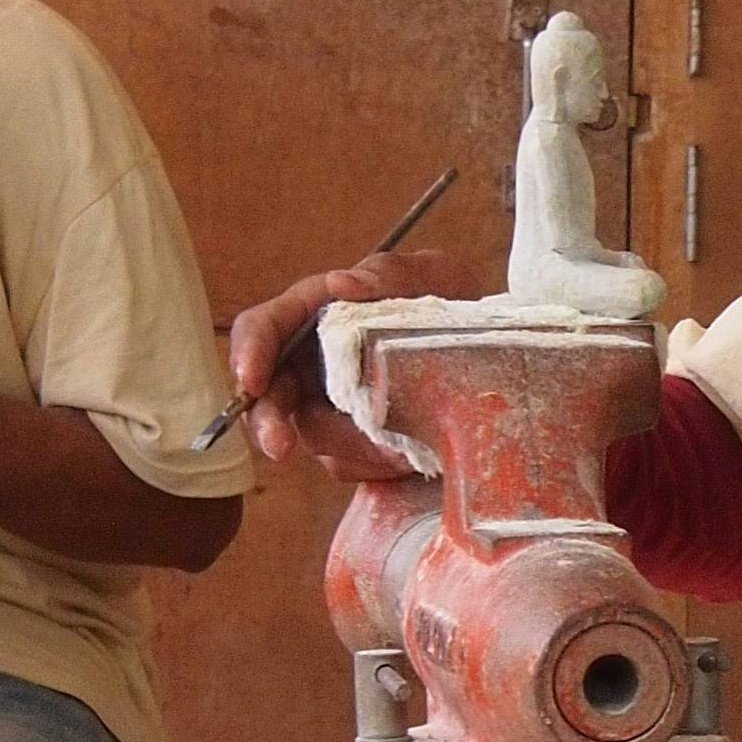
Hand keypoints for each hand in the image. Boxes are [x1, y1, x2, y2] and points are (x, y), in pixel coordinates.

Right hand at [227, 243, 457, 477]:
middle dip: (269, 424)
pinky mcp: (357, 447)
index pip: (262, 329)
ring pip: (317, 439)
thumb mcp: (428, 276)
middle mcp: (312, 365)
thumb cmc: (449, 303)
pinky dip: (380, 464)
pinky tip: (412, 455)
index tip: (251, 379)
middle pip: (270, 397)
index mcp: (314, 315)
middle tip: (279, 447)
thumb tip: (342, 283)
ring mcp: (330, 410)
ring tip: (401, 445)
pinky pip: (354, 465)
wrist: (491, 353)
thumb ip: (388, 276)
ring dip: (353, 447)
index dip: (250, 353)